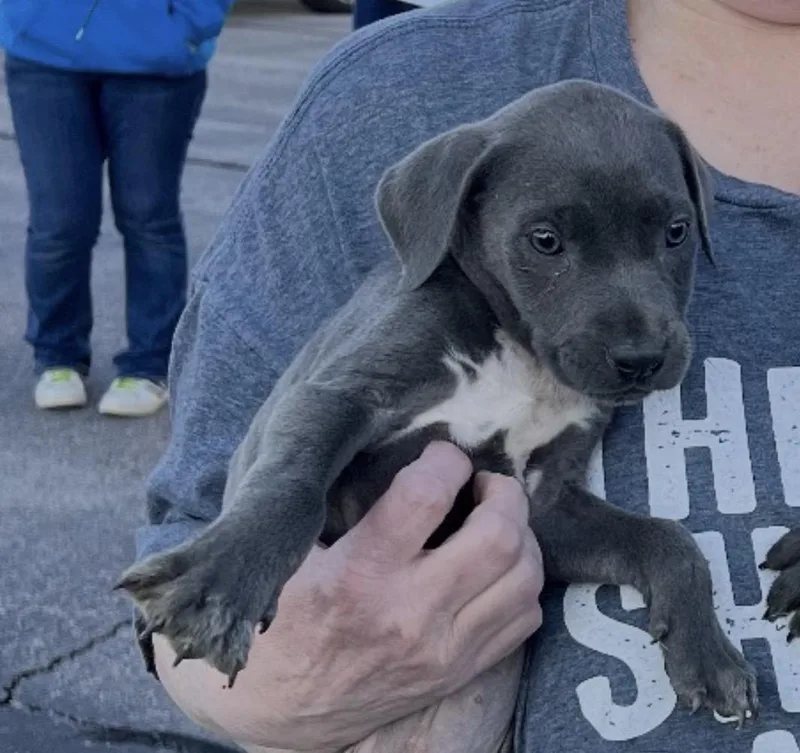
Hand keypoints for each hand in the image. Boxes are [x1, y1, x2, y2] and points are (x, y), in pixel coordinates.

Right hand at [154, 442, 543, 750]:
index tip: (441, 454)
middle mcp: (409, 613)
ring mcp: (442, 650)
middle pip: (496, 538)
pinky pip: (523, 619)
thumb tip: (381, 448)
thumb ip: (332, 504)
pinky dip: (522, 582)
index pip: (426, 496)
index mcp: (357, 573)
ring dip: (521, 535)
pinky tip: (499, 566)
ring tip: (498, 519)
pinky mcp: (458, 672)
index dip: (445, 459)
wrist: (280, 711)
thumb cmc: (281, 620)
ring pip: (522, 578)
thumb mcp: (289, 556)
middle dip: (504, 493)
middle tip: (484, 482)